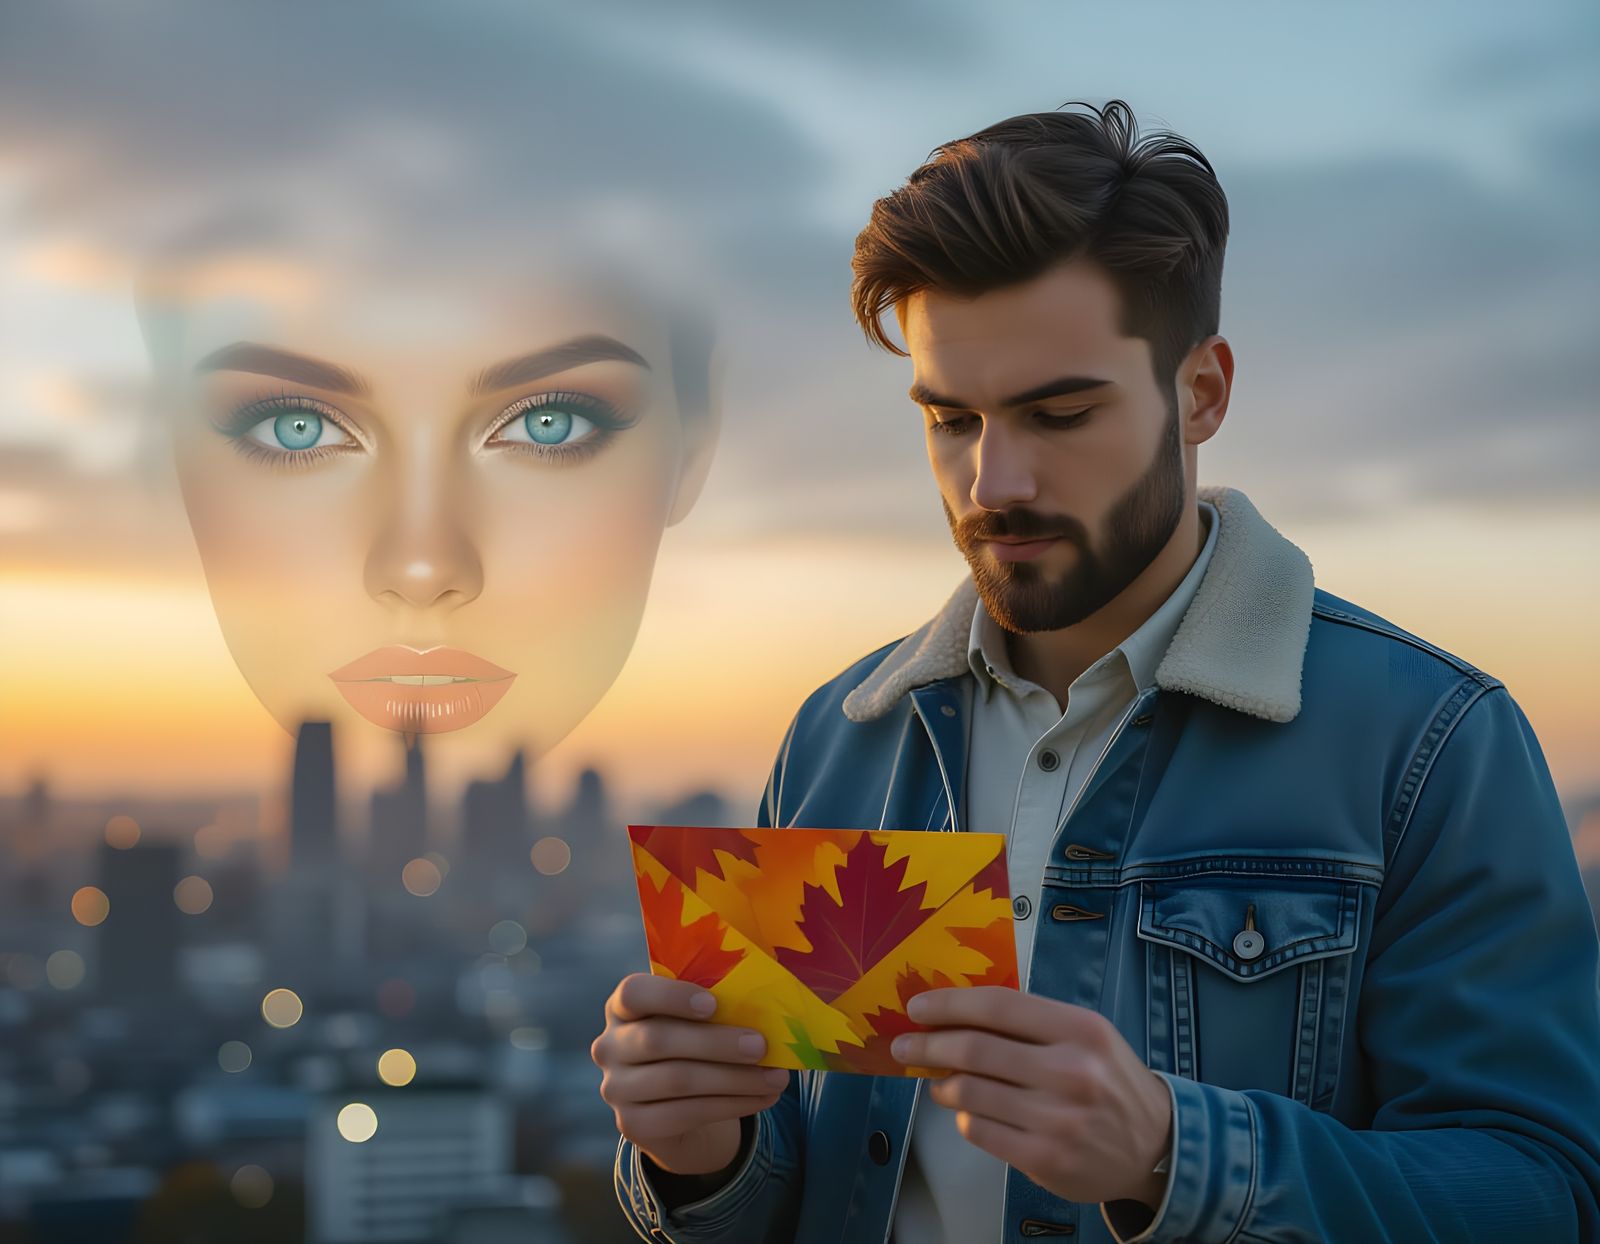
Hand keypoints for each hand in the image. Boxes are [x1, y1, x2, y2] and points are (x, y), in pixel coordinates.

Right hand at [591, 973, 789, 1176]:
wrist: (677, 1107)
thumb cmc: (692, 1047)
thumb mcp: (695, 1022)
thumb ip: (716, 1009)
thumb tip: (771, 1010)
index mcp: (623, 1007)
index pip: (633, 993)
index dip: (671, 996)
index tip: (713, 1004)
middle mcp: (609, 1046)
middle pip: (658, 1040)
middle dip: (716, 1043)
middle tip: (761, 1045)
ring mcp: (616, 1088)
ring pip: (677, 1080)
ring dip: (733, 1079)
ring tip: (775, 1077)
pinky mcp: (632, 1124)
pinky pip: (686, 1114)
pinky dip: (731, 1105)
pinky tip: (762, 1098)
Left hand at [890, 987, 1172, 1208]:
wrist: (1157, 1146)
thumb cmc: (1110, 1081)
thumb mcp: (1085, 1036)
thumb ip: (1029, 1024)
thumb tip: (956, 1015)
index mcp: (1080, 1030)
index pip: (998, 1006)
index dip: (949, 1004)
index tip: (917, 1006)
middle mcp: (1070, 1072)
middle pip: (975, 1048)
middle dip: (927, 1044)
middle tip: (904, 1045)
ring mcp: (1058, 1119)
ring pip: (970, 1092)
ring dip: (941, 1084)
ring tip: (938, 1081)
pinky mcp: (1045, 1158)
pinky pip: (979, 1130)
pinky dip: (963, 1116)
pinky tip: (968, 1110)